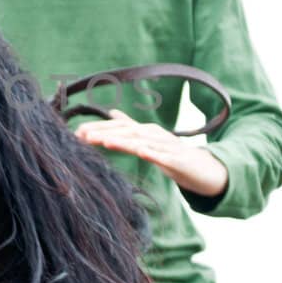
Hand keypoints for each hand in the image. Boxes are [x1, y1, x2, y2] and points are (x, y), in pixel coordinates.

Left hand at [74, 108, 228, 198]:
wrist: (204, 169)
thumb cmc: (173, 156)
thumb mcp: (149, 140)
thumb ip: (131, 127)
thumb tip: (112, 113)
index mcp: (145, 131)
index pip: (118, 127)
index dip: (98, 128)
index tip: (77, 133)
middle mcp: (154, 135)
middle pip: (126, 132)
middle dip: (104, 133)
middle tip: (83, 136)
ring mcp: (166, 146)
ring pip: (142, 142)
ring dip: (123, 142)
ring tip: (105, 142)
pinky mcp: (177, 160)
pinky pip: (163, 156)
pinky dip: (151, 153)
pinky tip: (141, 152)